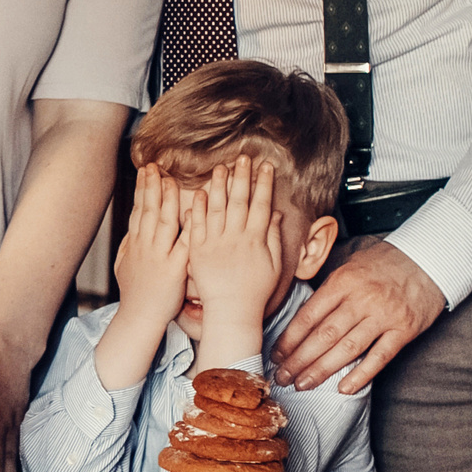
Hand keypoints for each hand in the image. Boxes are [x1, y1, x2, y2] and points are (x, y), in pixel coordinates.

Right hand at [111, 164, 189, 334]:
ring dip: (166, 200)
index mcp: (136, 244)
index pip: (139, 210)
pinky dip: (188, 227)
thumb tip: (132, 229)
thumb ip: (130, 245)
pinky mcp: (174, 269)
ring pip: (163, 222)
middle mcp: (146, 246)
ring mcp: (159, 256)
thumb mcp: (124, 265)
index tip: (145, 171)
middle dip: (151, 186)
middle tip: (153, 166)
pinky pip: (183, 244)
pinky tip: (192, 212)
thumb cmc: (135, 294)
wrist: (139, 317)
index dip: (142, 189)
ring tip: (169, 180)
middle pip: (148, 210)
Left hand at [185, 160, 282, 332]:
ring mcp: (215, 244)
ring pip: (217, 209)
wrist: (231, 312)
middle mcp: (235, 239)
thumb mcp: (272, 264)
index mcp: (255, 240)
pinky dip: (197, 208)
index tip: (265, 167)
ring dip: (218, 186)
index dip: (264, 184)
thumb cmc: (255, 291)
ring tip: (220, 168)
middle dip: (242, 177)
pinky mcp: (198, 252)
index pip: (261, 205)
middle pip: (240, 201)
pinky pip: (197, 226)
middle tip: (243, 158)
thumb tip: (274, 212)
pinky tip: (198, 193)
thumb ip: (272, 236)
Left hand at [273, 236, 446, 394]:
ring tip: (302, 384)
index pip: (309, 316)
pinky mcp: (404, 330)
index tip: (276, 355)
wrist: (429, 260)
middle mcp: (362, 299)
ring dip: (322, 370)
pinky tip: (343, 388)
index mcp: (343, 282)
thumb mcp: (350, 267)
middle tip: (282, 377)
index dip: (289, 339)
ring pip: (347, 349)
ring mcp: (384, 316)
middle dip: (299, 360)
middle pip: (324, 335)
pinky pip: (379, 357)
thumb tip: (298, 320)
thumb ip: (328, 292)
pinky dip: (361, 375)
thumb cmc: (383, 265)